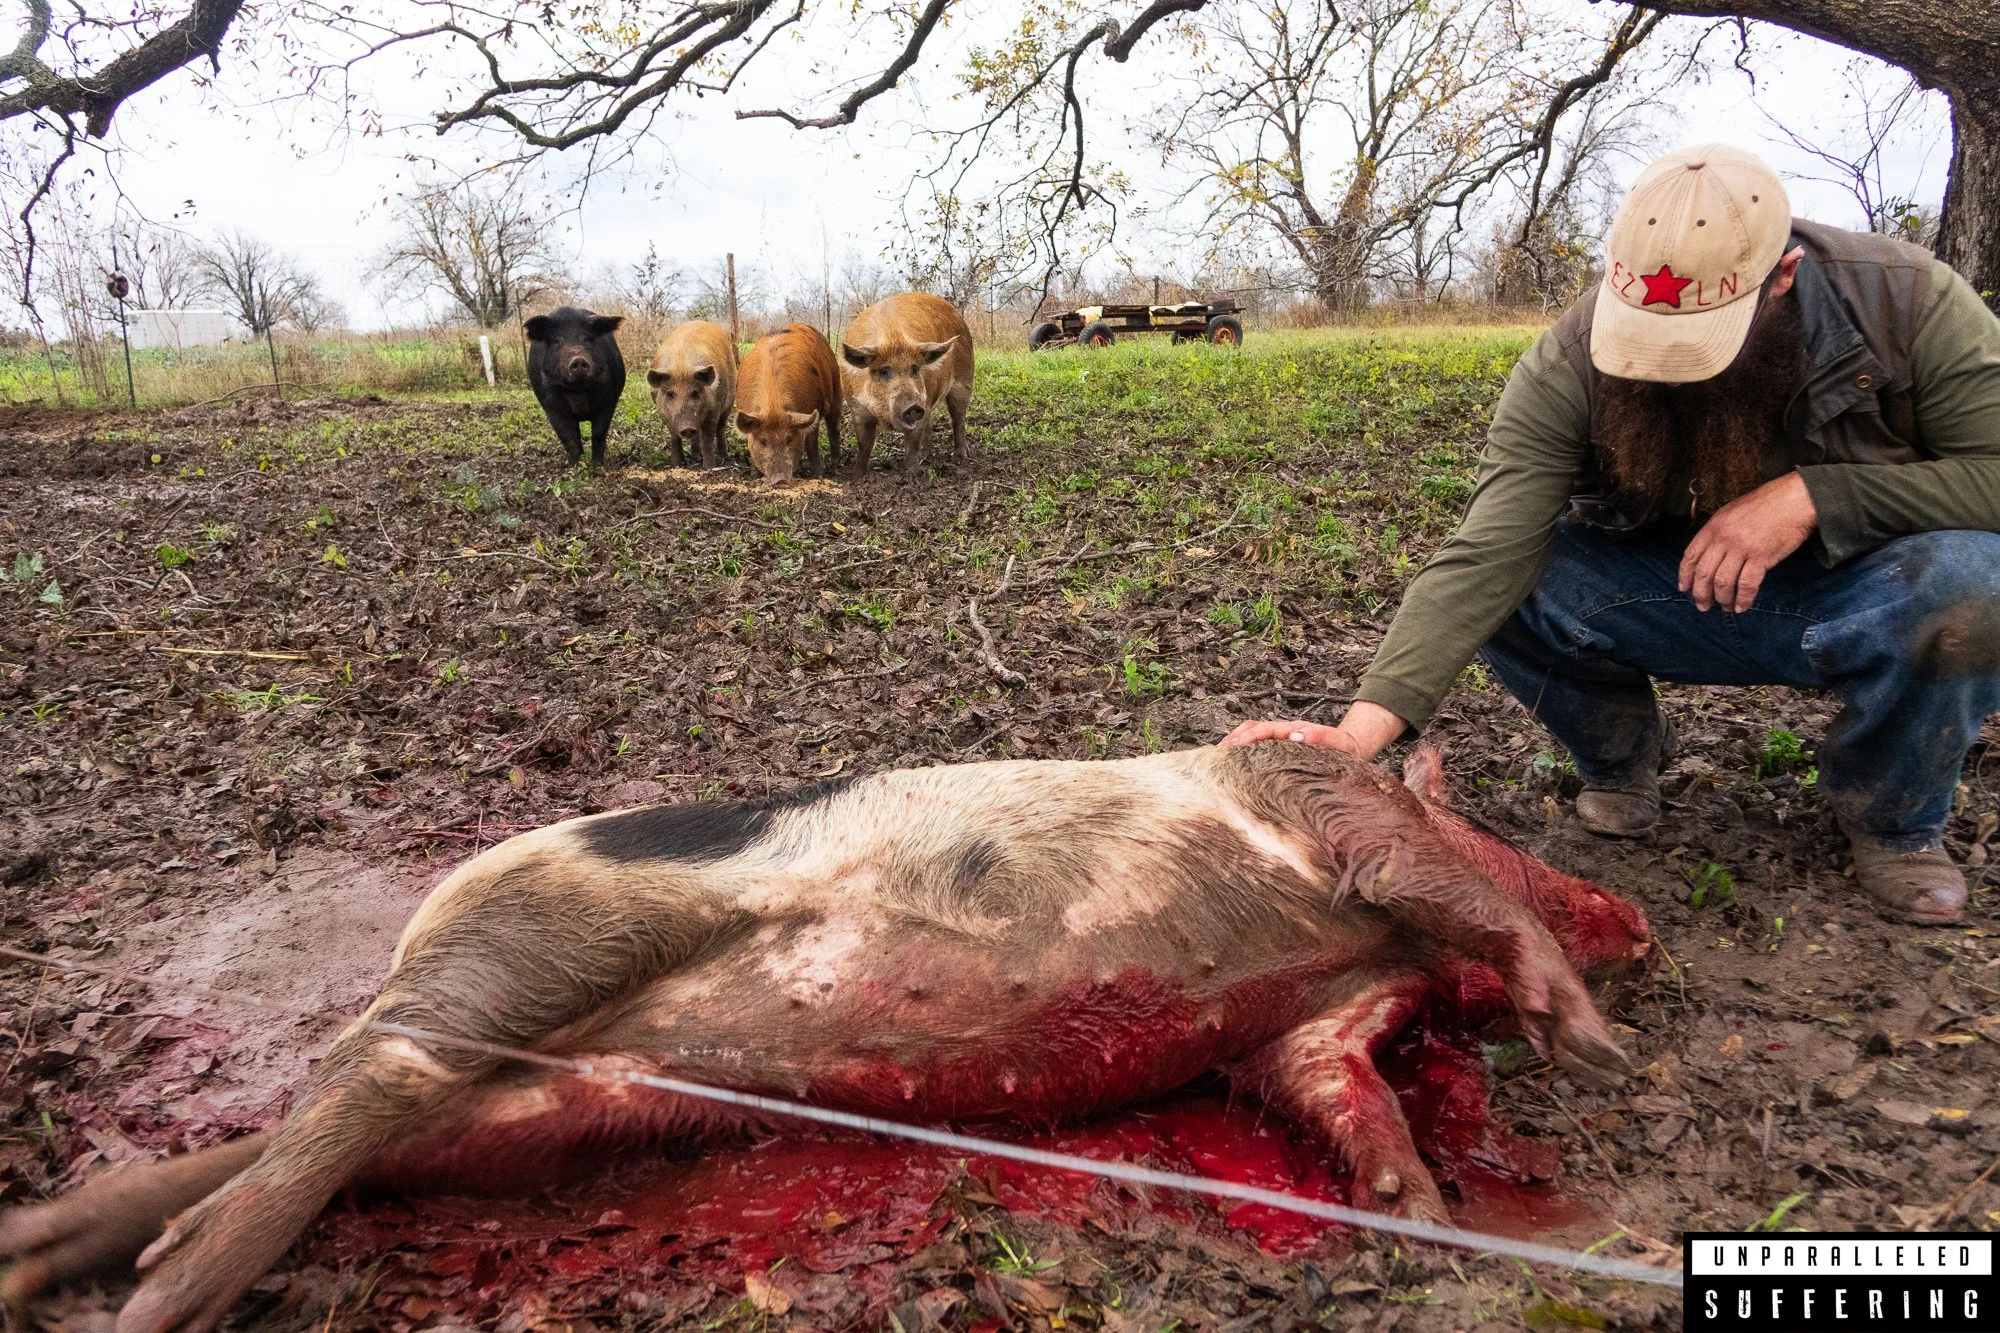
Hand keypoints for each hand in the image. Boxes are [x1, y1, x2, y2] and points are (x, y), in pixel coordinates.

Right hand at [1220, 700, 1407, 761]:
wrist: (1353, 748)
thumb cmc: (1345, 748)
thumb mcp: (1337, 742)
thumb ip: (1319, 736)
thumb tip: (1296, 734)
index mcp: (1293, 729)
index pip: (1264, 730)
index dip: (1247, 737)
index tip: (1233, 747)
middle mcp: (1284, 732)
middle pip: (1252, 728)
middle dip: (1233, 738)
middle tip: (1216, 754)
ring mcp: (1281, 739)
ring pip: (1252, 735)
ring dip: (1235, 743)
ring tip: (1219, 759)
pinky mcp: (1281, 750)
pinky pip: (1258, 747)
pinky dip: (1244, 752)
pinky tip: (1235, 766)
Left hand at [1678, 472, 1817, 613]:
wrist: (1795, 499)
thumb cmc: (1766, 504)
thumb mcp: (1732, 512)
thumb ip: (1719, 531)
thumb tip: (1710, 554)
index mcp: (1714, 526)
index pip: (1691, 555)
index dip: (1685, 575)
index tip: (1684, 588)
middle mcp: (1724, 538)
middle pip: (1704, 572)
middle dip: (1701, 593)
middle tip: (1703, 606)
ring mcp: (1742, 548)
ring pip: (1722, 582)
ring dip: (1721, 599)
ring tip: (1724, 607)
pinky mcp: (1762, 557)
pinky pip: (1747, 584)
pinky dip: (1743, 599)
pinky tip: (1741, 607)